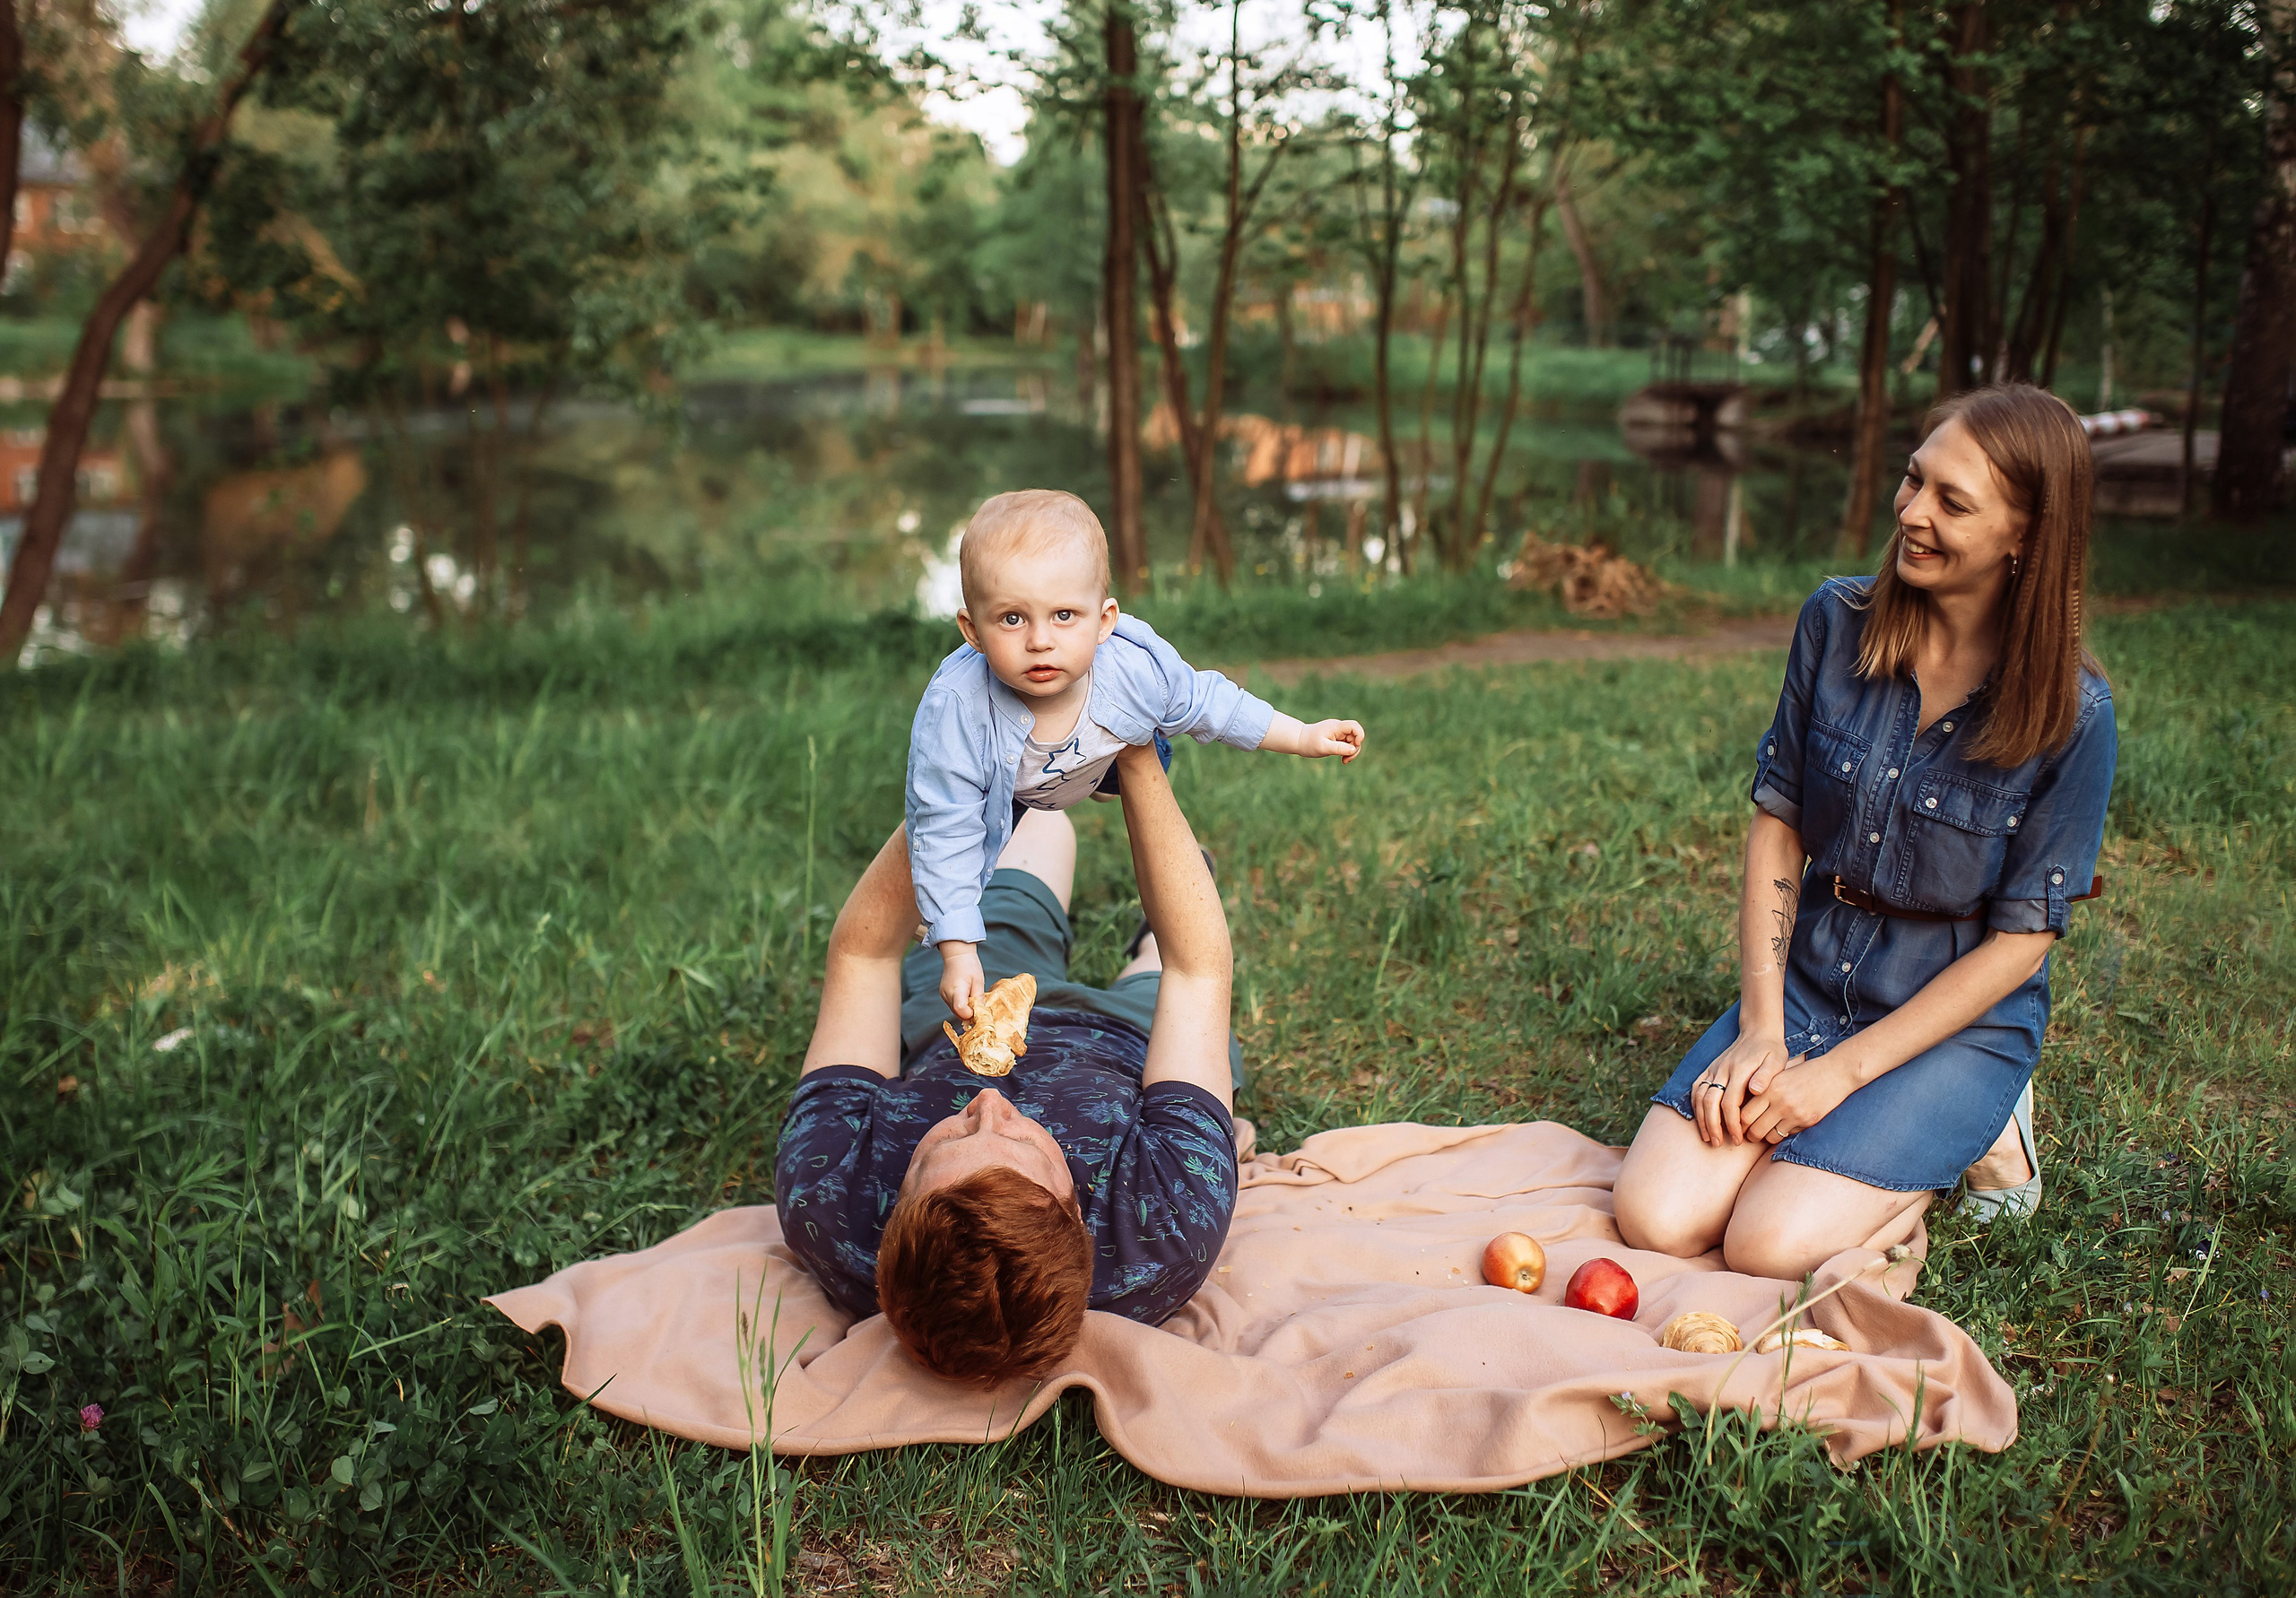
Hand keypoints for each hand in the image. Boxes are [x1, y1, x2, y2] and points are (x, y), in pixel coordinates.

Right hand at [938, 941, 983, 1021]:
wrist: (957, 956)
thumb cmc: (969, 966)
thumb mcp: (979, 981)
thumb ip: (978, 998)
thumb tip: (980, 1012)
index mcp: (957, 988)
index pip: (961, 1009)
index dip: (970, 1013)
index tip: (978, 1009)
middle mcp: (947, 994)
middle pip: (958, 1013)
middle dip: (969, 1012)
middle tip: (977, 1003)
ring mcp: (943, 995)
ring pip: (955, 1011)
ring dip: (965, 1009)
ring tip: (971, 997)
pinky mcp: (943, 995)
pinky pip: (953, 1006)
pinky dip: (960, 1005)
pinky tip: (965, 996)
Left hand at [1298, 719, 1364, 761]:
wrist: (1298, 740)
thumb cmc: (1309, 743)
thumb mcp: (1323, 748)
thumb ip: (1338, 748)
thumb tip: (1353, 749)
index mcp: (1336, 727)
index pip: (1354, 726)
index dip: (1359, 735)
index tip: (1355, 746)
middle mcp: (1338, 728)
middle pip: (1355, 735)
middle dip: (1354, 748)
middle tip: (1347, 760)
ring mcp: (1338, 733)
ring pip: (1352, 741)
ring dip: (1351, 752)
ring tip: (1344, 761)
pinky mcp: (1337, 738)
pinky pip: (1347, 744)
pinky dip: (1346, 751)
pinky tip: (1343, 759)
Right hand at [1689, 1025, 1792, 1146]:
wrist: (1758, 1031)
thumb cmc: (1771, 1050)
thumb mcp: (1777, 1060)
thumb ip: (1766, 1076)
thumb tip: (1756, 1090)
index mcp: (1739, 1070)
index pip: (1730, 1102)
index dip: (1732, 1123)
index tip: (1738, 1138)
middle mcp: (1722, 1069)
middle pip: (1710, 1102)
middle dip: (1713, 1125)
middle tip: (1718, 1144)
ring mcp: (1714, 1068)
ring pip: (1699, 1096)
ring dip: (1701, 1118)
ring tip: (1707, 1137)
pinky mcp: (1710, 1068)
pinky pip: (1696, 1087)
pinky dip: (1695, 1104)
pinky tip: (1700, 1118)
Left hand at [1739, 1053, 1858, 1144]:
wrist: (1834, 1073)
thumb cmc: (1803, 1073)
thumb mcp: (1778, 1075)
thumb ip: (1762, 1091)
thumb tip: (1742, 1112)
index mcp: (1769, 1088)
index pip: (1744, 1115)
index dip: (1740, 1123)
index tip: (1741, 1124)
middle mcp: (1779, 1102)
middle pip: (1754, 1130)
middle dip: (1751, 1135)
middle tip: (1752, 1133)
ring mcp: (1794, 1113)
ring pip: (1770, 1137)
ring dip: (1767, 1136)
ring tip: (1767, 1131)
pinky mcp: (1807, 1121)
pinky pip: (1787, 1135)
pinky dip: (1783, 1133)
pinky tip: (1785, 1126)